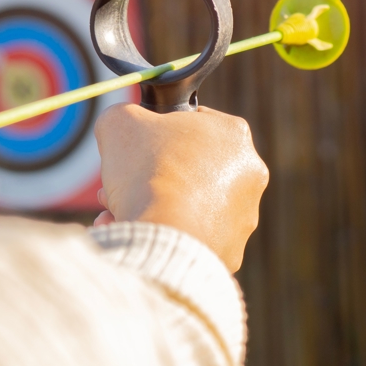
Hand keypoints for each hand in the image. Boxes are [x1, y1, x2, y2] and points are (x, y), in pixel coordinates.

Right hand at [93, 104, 268, 271]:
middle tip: (116, 188)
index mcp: (233, 135)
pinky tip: (135, 234)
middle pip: (189, 169)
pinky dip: (165, 235)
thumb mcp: (120, 122)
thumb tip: (122, 123)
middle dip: (148, 177)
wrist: (166, 233)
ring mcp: (244, 215)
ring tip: (119, 215)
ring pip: (189, 206)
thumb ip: (124, 116)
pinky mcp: (233, 250)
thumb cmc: (148, 171)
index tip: (135, 149)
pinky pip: (192, 237)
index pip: (192, 125)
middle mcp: (249, 174)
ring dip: (153, 208)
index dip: (156, 134)